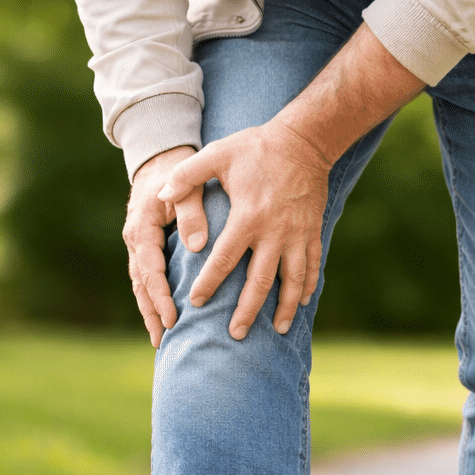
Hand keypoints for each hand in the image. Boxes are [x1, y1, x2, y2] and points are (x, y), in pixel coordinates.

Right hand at [123, 145, 195, 347]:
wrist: (161, 158)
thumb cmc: (179, 171)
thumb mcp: (188, 188)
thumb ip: (192, 214)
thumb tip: (197, 247)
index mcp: (142, 227)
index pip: (150, 270)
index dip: (161, 296)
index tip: (174, 317)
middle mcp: (135, 239)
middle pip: (140, 284)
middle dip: (151, 312)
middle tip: (163, 339)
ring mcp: (137, 244)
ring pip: (140, 284)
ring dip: (148, 310)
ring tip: (159, 337)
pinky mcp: (145, 247)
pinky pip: (145, 277)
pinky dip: (151, 298)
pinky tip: (160, 315)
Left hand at [156, 120, 331, 339]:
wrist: (305, 140)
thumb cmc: (256, 147)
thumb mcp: (218, 154)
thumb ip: (187, 174)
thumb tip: (161, 194)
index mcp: (248, 217)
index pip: (224, 260)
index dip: (209, 283)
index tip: (196, 303)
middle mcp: (275, 232)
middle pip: (260, 281)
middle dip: (247, 311)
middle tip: (236, 334)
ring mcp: (298, 234)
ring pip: (292, 280)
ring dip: (284, 307)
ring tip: (277, 330)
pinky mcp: (313, 231)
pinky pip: (313, 265)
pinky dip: (307, 287)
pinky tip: (300, 304)